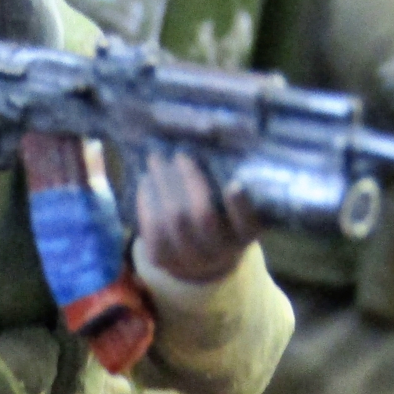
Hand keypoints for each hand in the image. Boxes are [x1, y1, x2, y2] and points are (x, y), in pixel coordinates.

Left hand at [134, 151, 262, 283]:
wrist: (199, 259)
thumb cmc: (220, 218)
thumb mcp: (232, 205)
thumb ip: (228, 180)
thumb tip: (211, 133)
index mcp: (244, 237)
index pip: (246, 224)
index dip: (240, 207)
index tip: (235, 183)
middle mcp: (219, 252)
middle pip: (203, 216)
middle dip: (190, 180)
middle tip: (179, 155)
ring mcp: (189, 260)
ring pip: (174, 220)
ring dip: (163, 184)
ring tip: (157, 161)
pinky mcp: (162, 260)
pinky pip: (151, 228)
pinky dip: (147, 200)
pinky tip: (146, 181)